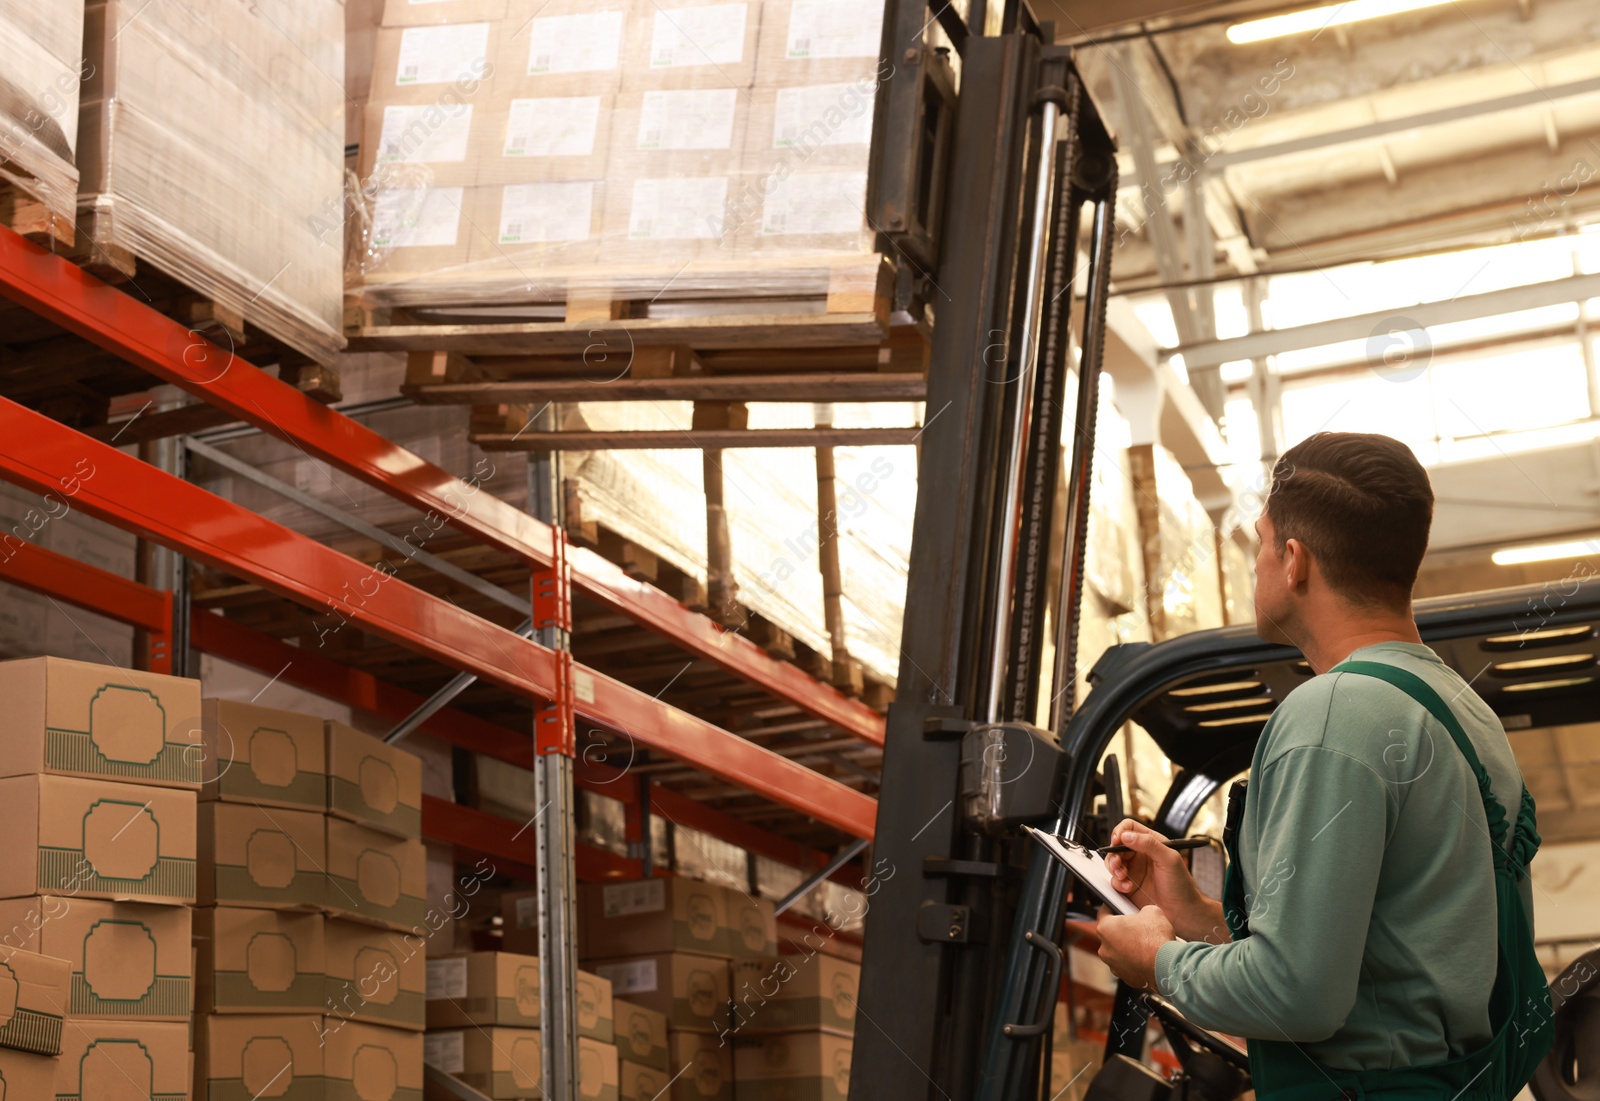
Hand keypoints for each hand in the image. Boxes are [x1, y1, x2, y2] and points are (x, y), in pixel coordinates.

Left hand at [1095, 904, 1174, 990]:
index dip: (1113, 908)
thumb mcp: (1152, 912)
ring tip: (1145, 944)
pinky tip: (1147, 957)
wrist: (1166, 966)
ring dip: (1128, 948)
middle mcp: (1105, 948)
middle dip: (1122, 930)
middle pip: (1111, 934)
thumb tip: (1144, 915)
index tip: (1118, 907)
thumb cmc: (1156, 938)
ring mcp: (1114, 965)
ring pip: (1118, 952)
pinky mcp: (1125, 978)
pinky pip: (1128, 966)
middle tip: (1137, 926)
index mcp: (1106, 928)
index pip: (1104, 913)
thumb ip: (1142, 911)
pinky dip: (1135, 962)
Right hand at [1104, 819, 1217, 939]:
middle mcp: (1141, 855)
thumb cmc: (1182, 886)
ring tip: (1122, 876)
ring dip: (1114, 869)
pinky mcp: (1129, 886)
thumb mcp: (1169, 860)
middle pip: (1117, 846)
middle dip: (1114, 854)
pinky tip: (1128, 888)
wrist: (1183, 913)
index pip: (1130, 828)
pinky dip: (1118, 884)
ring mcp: (1134, 871)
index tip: (1117, 841)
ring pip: (1113, 863)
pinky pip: (1115, 881)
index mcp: (1152, 843)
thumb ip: (1149, 844)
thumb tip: (1127, 836)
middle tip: (1118, 864)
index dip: (1120, 832)